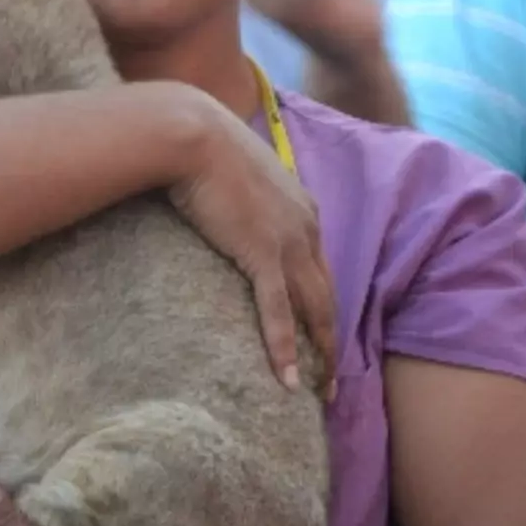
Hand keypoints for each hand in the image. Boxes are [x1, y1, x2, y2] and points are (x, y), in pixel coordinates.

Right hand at [168, 96, 336, 397]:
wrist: (193, 133)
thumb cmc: (204, 146)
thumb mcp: (236, 174)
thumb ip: (242, 199)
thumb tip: (224, 210)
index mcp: (303, 210)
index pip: (320, 270)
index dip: (322, 307)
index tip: (320, 337)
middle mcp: (306, 229)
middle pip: (327, 297)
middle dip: (332, 343)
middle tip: (332, 382)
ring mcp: (288, 242)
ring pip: (314, 310)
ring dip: (320, 355)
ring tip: (319, 392)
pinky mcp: (261, 253)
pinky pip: (277, 312)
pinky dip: (283, 348)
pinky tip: (288, 380)